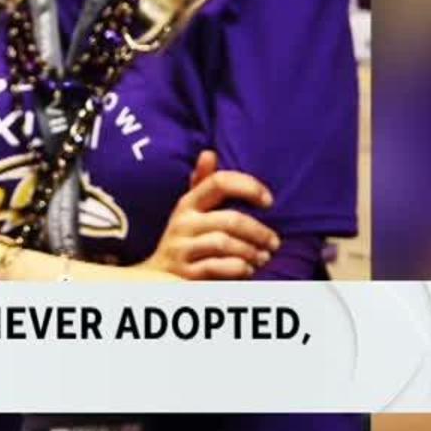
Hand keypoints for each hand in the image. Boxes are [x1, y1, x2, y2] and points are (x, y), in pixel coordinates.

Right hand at [140, 151, 282, 279]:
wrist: (157, 277)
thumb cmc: (185, 240)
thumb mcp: (190, 211)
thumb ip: (202, 184)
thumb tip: (209, 153)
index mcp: (188, 204)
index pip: (219, 182)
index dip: (248, 187)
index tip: (268, 201)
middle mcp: (183, 223)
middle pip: (229, 219)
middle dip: (258, 232)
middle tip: (274, 242)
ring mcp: (182, 248)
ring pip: (225, 243)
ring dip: (251, 252)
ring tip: (262, 258)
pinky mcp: (185, 273)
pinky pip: (217, 267)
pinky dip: (238, 268)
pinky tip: (247, 269)